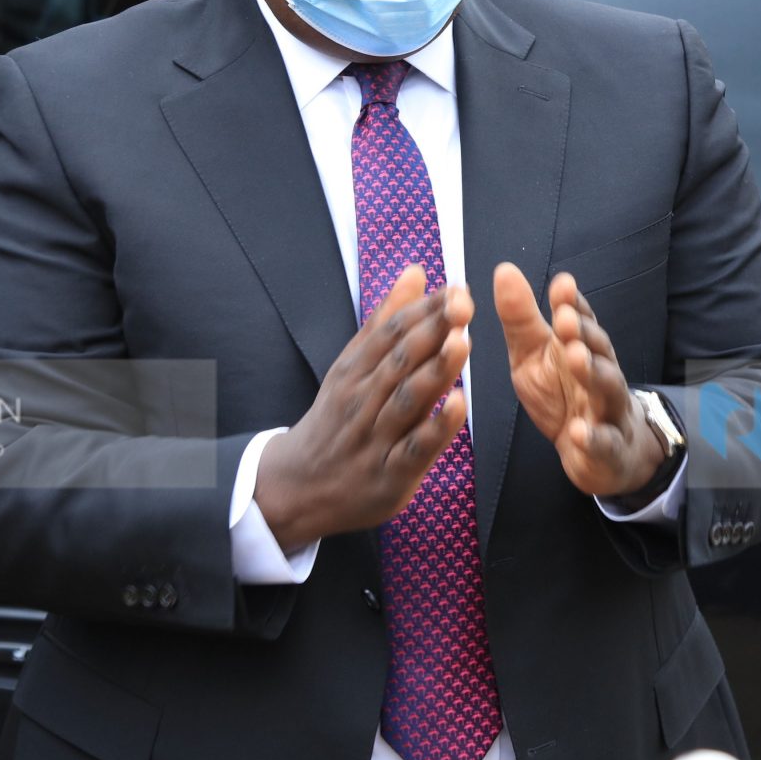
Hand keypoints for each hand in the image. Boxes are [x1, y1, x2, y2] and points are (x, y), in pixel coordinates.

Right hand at [254, 267, 469, 546]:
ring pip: (407, 399)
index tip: (455, 288)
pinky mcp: (391, 474)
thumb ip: (386, 320)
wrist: (298, 487)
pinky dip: (435, 427)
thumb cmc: (336, 421)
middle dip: (432, 329)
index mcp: (355, 371)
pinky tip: (457, 405)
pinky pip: (415, 449)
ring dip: (434, 370)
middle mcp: (363, 399)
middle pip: (399, 360)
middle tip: (463, 303)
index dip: (423, 309)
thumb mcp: (352, 367)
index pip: (391, 333)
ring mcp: (376, 438)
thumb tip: (416, 272)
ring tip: (461, 342)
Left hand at [494, 263, 663, 499]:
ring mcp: (609, 412)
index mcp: (582, 348)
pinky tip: (580, 432)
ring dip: (594, 373)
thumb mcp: (533, 357)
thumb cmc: (563, 395)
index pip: (582, 322)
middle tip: (564, 318)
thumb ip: (522, 319)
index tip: (561, 284)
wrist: (601, 453)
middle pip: (599, 350)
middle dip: (583, 333)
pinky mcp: (609, 450)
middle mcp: (601, 374)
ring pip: (608, 389)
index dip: (573, 304)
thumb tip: (505, 269)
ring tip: (577, 357)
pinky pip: (605, 444)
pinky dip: (594, 439)